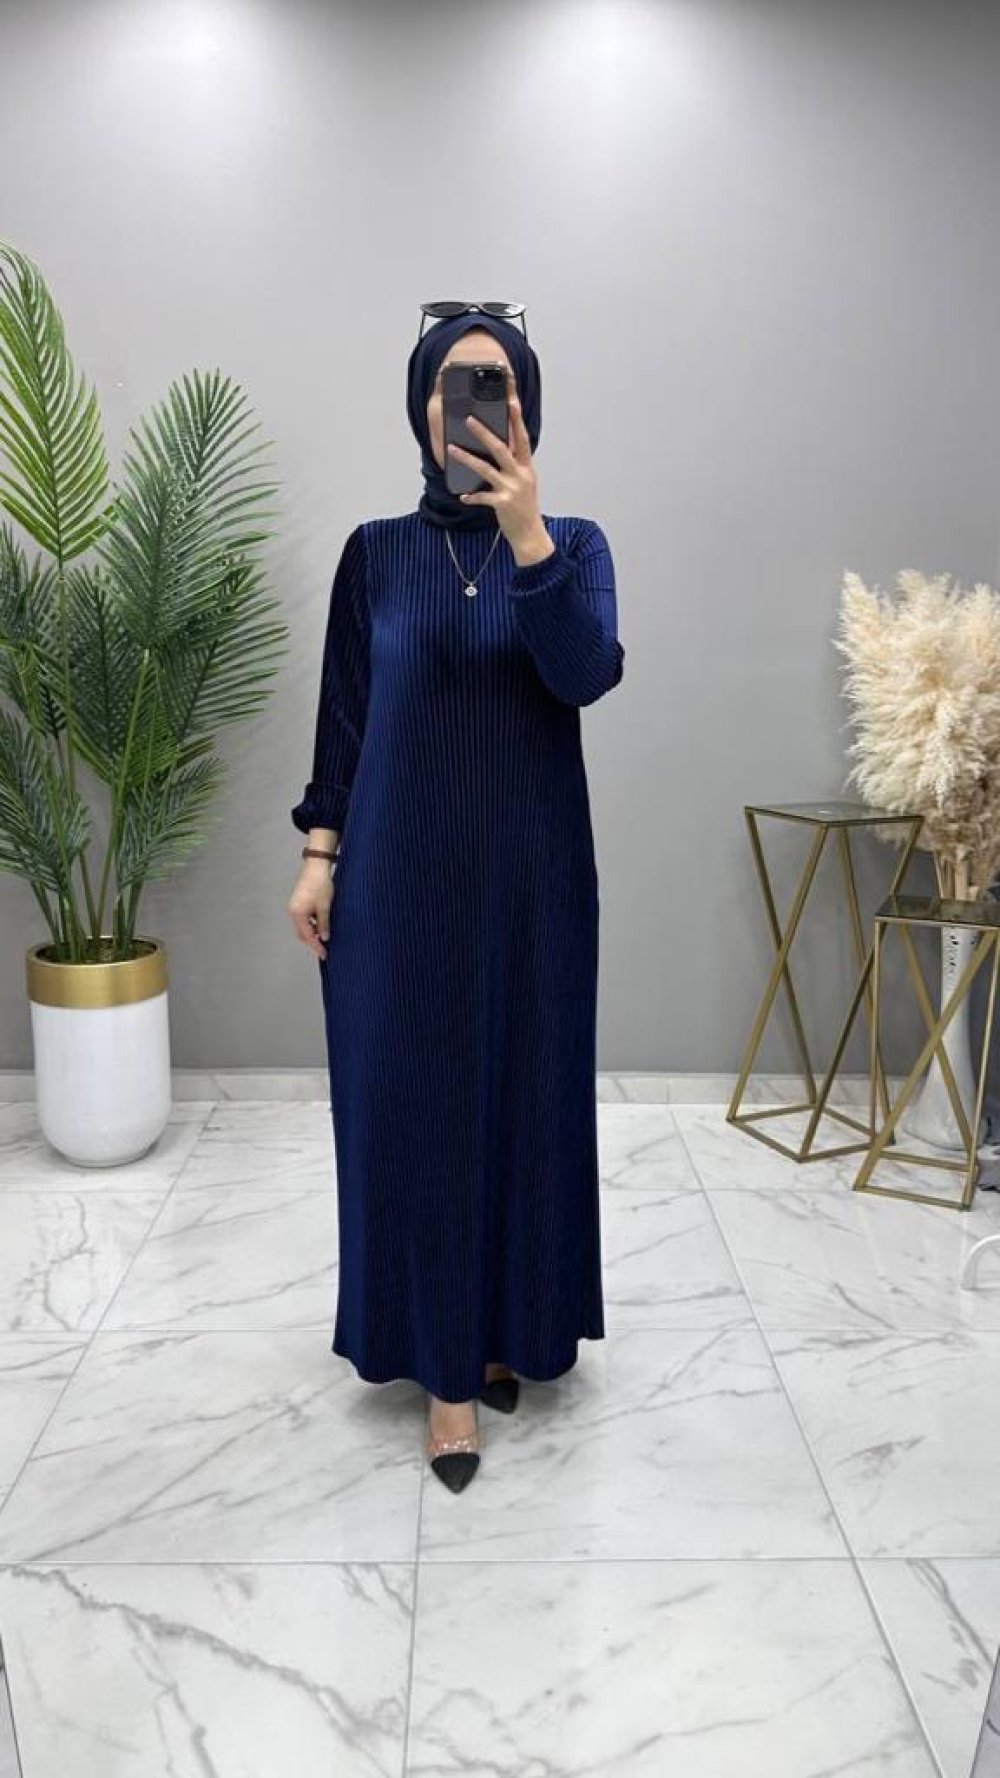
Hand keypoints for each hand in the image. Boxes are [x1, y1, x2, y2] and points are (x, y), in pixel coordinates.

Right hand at [288, 860, 334, 959]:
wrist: (317, 866)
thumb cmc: (321, 885)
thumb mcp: (325, 907)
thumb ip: (323, 924)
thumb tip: (324, 938)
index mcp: (297, 914)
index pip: (307, 935)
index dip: (316, 946)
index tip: (324, 954)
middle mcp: (293, 911)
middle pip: (302, 933)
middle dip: (312, 942)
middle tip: (324, 949)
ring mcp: (295, 906)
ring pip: (302, 926)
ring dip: (312, 933)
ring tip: (324, 938)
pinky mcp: (298, 901)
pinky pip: (304, 918)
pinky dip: (311, 924)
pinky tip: (320, 925)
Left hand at [447, 372, 546, 553]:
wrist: (530, 535)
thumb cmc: (525, 508)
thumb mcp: (525, 483)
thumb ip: (515, 466)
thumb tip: (501, 450)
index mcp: (527, 467)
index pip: (522, 438)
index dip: (517, 421)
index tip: (512, 403)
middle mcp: (520, 475)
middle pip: (501, 448)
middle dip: (484, 433)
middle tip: (469, 420)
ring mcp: (511, 489)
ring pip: (486, 469)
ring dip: (467, 458)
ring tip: (452, 449)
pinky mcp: (502, 504)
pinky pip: (482, 497)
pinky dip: (471, 496)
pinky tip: (462, 496)